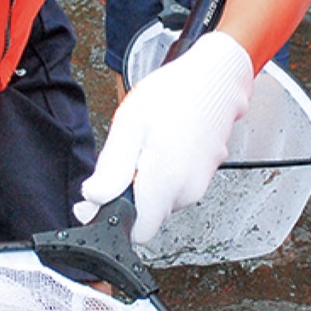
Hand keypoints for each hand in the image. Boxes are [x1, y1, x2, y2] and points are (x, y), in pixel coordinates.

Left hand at [77, 32, 254, 243]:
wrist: (216, 78)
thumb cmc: (174, 95)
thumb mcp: (129, 125)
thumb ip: (111, 169)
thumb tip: (93, 200)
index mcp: (165, 183)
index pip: (137, 232)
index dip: (114, 217)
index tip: (102, 196)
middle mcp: (186, 191)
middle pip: (148, 215)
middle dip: (129, 196)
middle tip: (125, 157)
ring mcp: (200, 184)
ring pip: (161, 201)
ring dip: (147, 182)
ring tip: (148, 145)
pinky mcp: (206, 175)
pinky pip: (177, 186)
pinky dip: (165, 173)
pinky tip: (163, 143)